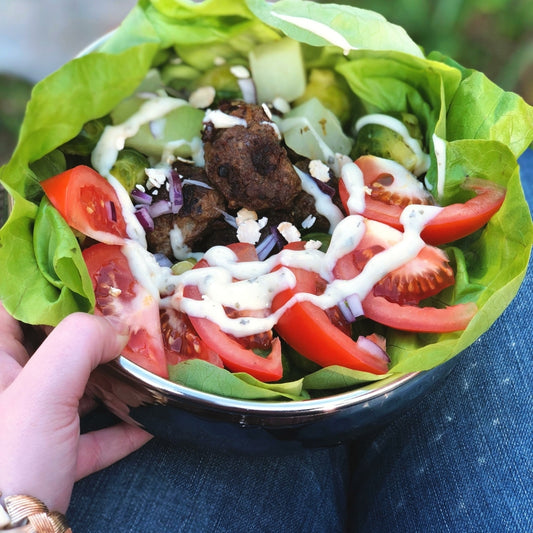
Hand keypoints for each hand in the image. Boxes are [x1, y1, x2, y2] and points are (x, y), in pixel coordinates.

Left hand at [0, 303, 152, 512]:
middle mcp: (9, 390)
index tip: (95, 276)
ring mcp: (31, 427)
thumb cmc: (10, 458)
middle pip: (54, 345)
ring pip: (76, 389)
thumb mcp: (41, 391)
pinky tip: (149, 423)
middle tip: (130, 318)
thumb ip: (80, 343)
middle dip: (95, 333)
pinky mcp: (53, 459)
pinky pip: (91, 435)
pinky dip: (119, 428)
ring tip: (146, 364)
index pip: (17, 305)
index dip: (53, 286)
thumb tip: (117, 329)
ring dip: (112, 380)